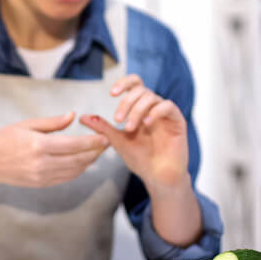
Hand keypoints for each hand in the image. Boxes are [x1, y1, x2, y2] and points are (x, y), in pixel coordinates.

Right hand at [0, 112, 109, 187]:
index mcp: (39, 145)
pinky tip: (83, 161)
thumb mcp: (26, 125)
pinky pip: (66, 177)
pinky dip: (79, 170)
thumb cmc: (5, 139)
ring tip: (98, 151)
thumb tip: (72, 115)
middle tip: (107, 143)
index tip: (105, 137)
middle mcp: (42, 163)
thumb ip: (52, 122)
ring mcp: (42, 176)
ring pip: (75, 170)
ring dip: (89, 161)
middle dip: (96, 151)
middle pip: (79, 159)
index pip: (74, 145)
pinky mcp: (42, 183)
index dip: (92, 142)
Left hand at [81, 74, 188, 193]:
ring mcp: (165, 113)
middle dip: (126, 102)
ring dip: (137, 110)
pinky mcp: (177, 121)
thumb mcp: (117, 140)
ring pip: (152, 97)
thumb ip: (102, 127)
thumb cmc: (140, 158)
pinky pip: (168, 106)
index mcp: (140, 107)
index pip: (134, 84)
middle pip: (140, 89)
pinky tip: (146, 124)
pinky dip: (155, 112)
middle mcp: (153, 107)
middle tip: (117, 119)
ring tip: (129, 128)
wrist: (157, 176)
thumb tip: (82, 117)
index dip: (124, 83)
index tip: (112, 93)